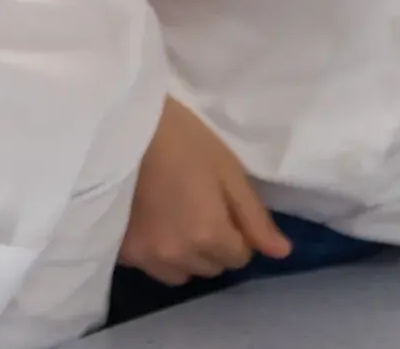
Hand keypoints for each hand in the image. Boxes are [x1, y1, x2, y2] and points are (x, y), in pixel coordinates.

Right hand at [118, 96, 290, 283]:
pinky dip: (155, 251)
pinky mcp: (119, 251)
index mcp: (209, 234)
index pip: (239, 257)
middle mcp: (178, 255)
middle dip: (212, 245)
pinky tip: (148, 221)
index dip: (237, 233)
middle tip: (198, 208)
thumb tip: (282, 252)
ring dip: (184, 254)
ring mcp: (145, 256)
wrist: (117, 126)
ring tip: (173, 220)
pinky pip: (149, 265)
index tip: (223, 207)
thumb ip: (253, 216)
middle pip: (210, 267)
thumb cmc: (178, 137)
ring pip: (179, 273)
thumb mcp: (226, 168)